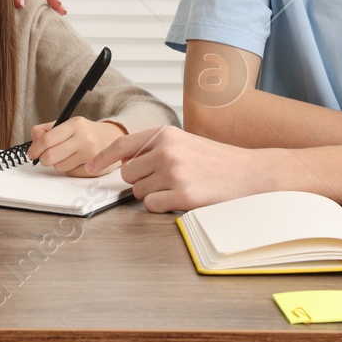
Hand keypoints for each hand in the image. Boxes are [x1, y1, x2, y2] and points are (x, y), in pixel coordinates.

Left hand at [29, 117, 126, 175]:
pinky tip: (76, 161)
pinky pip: (71, 173)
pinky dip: (70, 169)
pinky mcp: (95, 168)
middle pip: (51, 156)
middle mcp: (84, 138)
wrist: (111, 137)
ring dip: (58, 164)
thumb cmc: (85, 132)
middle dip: (43, 159)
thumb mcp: (67, 124)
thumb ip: (46, 130)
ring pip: (60, 167)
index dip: (35, 148)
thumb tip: (34, 141)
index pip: (47, 139)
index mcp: (75, 124)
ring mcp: (91, 154)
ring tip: (66, 156)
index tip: (31, 153)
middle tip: (45, 157)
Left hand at [85, 124, 273, 211]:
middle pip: (128, 175)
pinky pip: (152, 206)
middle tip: (165, 182)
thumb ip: (156, 147)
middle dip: (140, 182)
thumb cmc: (219, 161)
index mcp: (166, 134)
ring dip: (154, 195)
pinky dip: (163, 207)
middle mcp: (167, 151)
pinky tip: (182, 199)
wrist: (252, 173)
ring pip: (139, 192)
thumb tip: (124, 160)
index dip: (102, 157)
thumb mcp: (185, 143)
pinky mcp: (183, 196)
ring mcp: (174, 173)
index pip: (122, 144)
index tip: (89, 166)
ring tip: (179, 188)